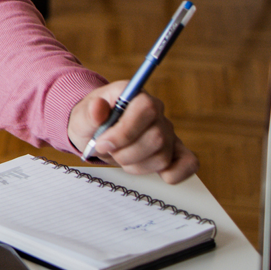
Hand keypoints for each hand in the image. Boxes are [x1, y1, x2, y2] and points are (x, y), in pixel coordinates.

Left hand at [68, 81, 198, 183]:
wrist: (96, 133)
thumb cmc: (91, 122)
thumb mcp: (81, 116)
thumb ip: (89, 113)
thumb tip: (98, 107)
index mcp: (136, 95)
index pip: (146, 109)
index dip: (125, 131)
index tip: (102, 143)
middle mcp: (157, 112)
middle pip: (157, 138)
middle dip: (126, 152)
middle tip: (107, 151)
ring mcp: (168, 132)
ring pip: (163, 157)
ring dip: (134, 165)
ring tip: (119, 157)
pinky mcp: (175, 151)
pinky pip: (188, 164)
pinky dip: (172, 174)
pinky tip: (148, 169)